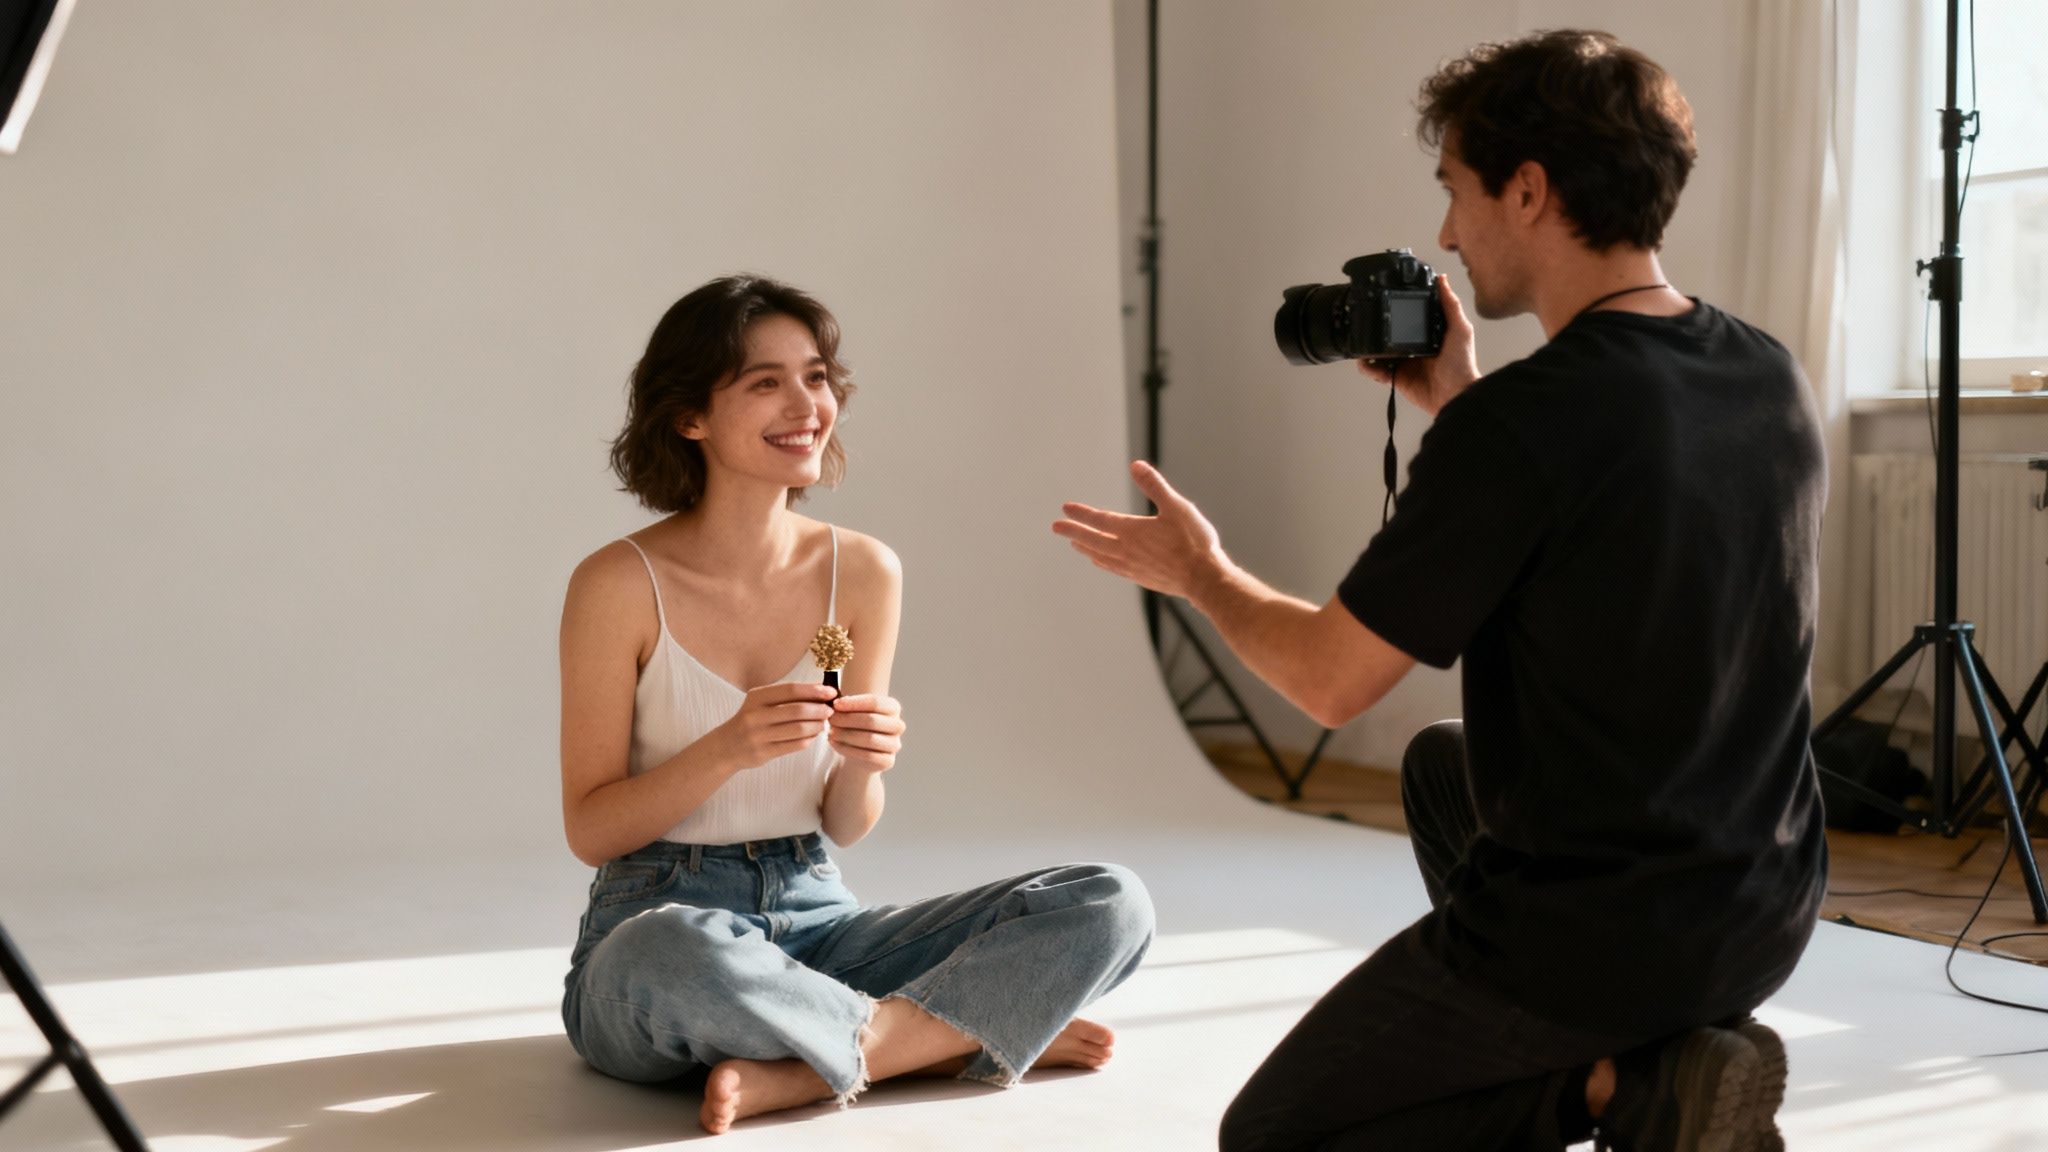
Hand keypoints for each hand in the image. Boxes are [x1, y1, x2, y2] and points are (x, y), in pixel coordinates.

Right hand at [714, 682, 838, 770]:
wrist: (727, 745)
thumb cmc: (752, 720)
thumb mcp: (761, 703)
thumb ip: (786, 697)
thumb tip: (820, 690)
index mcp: (756, 697)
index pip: (790, 690)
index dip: (814, 690)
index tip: (830, 692)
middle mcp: (755, 715)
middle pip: (797, 710)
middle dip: (819, 710)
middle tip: (829, 711)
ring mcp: (758, 735)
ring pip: (799, 729)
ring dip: (817, 726)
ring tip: (823, 724)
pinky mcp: (763, 752)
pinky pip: (795, 745)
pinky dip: (809, 739)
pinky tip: (812, 736)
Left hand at [826, 693, 904, 773]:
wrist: (861, 750)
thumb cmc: (857, 724)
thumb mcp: (854, 711)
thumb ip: (848, 705)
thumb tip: (836, 704)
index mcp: (893, 707)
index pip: (875, 702)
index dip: (854, 703)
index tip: (836, 704)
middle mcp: (898, 725)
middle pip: (872, 720)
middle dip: (848, 719)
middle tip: (831, 719)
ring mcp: (895, 744)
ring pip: (869, 739)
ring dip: (846, 735)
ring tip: (830, 732)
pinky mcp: (888, 760)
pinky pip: (867, 755)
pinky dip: (847, 749)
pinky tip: (834, 743)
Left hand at [1054, 460, 1225, 601]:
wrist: (1204, 578)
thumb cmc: (1193, 541)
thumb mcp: (1177, 507)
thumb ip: (1154, 486)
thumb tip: (1136, 465)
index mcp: (1133, 531)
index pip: (1100, 519)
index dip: (1082, 513)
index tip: (1065, 508)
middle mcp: (1127, 550)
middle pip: (1093, 539)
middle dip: (1073, 531)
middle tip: (1055, 528)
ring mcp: (1132, 566)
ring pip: (1101, 555)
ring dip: (1086, 547)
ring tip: (1074, 543)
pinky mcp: (1141, 578)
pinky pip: (1113, 568)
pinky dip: (1101, 562)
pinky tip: (1099, 561)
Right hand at [1357, 276, 1479, 417]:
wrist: (1455, 395)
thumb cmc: (1462, 364)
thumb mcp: (1460, 328)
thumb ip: (1450, 304)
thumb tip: (1442, 279)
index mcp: (1429, 333)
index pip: (1410, 317)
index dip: (1398, 309)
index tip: (1386, 300)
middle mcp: (1415, 346)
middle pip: (1391, 333)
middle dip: (1378, 328)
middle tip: (1369, 322)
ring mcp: (1404, 362)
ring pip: (1379, 351)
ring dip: (1369, 347)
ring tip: (1363, 343)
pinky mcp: (1396, 377)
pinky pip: (1377, 371)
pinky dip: (1368, 367)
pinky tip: (1367, 362)